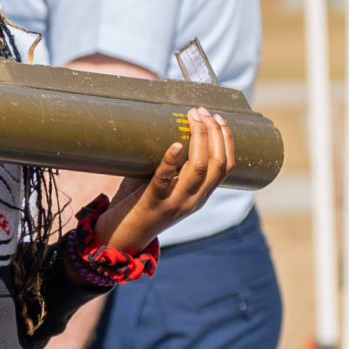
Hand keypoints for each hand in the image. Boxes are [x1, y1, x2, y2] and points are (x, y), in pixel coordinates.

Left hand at [99, 110, 232, 252]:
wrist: (122, 238)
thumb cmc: (138, 204)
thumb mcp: (163, 183)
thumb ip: (167, 161)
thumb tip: (161, 123)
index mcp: (200, 195)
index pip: (227, 166)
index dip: (226, 139)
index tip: (218, 117)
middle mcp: (194, 200)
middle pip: (218, 164)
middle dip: (214, 133)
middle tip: (203, 111)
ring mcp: (176, 203)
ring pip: (199, 169)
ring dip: (199, 138)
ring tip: (193, 117)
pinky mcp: (153, 203)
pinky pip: (165, 180)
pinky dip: (171, 160)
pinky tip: (175, 144)